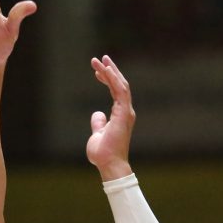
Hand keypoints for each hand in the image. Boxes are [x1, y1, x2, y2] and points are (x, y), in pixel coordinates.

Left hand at [86, 55, 134, 180]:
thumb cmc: (103, 153)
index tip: (97, 71)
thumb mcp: (97, 134)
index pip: (115, 92)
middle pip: (119, 85)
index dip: (107, 79)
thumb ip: (98, 123)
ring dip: (111, 71)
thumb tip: (97, 113)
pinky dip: (114, 79)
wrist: (109, 164)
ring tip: (101, 59)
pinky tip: (106, 70)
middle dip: (110, 70)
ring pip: (121, 85)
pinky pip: (120, 92)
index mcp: (120, 115)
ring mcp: (126, 112)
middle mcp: (125, 111)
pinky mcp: (124, 114)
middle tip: (100, 58)